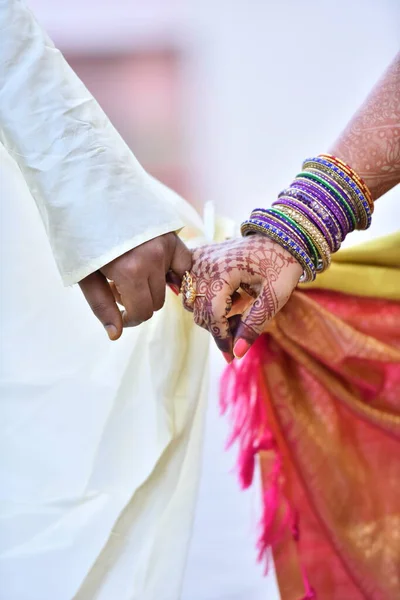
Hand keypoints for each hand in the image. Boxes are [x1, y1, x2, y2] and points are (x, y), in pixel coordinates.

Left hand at [79, 233, 190, 339]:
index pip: (142, 312)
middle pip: (156, 302)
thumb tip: (116, 334)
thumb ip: (102, 305)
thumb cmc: (82, 236)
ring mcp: (165, 246)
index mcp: (129, 271)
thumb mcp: (85, 273)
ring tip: (134, 271)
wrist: (90, 198)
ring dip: (152, 286)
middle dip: (139, 301)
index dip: (130, 318)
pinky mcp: (173, 236)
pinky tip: (157, 267)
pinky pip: (184, 264)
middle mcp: (153, 259)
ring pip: (169, 285)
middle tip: (120, 286)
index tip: (121, 313)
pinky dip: (174, 271)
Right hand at [182, 235, 301, 360]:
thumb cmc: (283, 262)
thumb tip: (237, 353)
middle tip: (242, 330)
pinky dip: (203, 298)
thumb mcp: (276, 295)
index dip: (221, 338)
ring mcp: (199, 258)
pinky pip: (189, 285)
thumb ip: (255, 323)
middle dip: (218, 327)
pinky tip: (226, 299)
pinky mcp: (199, 257)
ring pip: (191, 300)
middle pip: (198, 309)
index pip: (211, 313)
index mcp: (223, 270)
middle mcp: (204, 262)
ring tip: (237, 311)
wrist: (282, 235)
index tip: (231, 356)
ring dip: (210, 314)